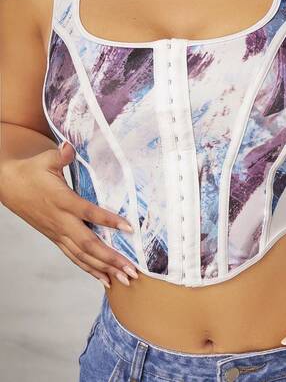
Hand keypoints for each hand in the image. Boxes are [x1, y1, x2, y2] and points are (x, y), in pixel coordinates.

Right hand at [0, 141, 138, 288]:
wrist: (8, 185)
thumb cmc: (31, 171)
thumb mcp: (46, 159)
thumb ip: (61, 155)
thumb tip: (69, 146)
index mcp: (61, 200)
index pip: (88, 213)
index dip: (108, 220)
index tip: (129, 228)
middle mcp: (60, 221)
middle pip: (88, 244)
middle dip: (111, 259)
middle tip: (132, 270)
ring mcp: (57, 233)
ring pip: (82, 256)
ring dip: (104, 269)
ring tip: (124, 280)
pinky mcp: (56, 238)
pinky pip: (74, 257)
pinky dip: (90, 269)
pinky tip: (105, 280)